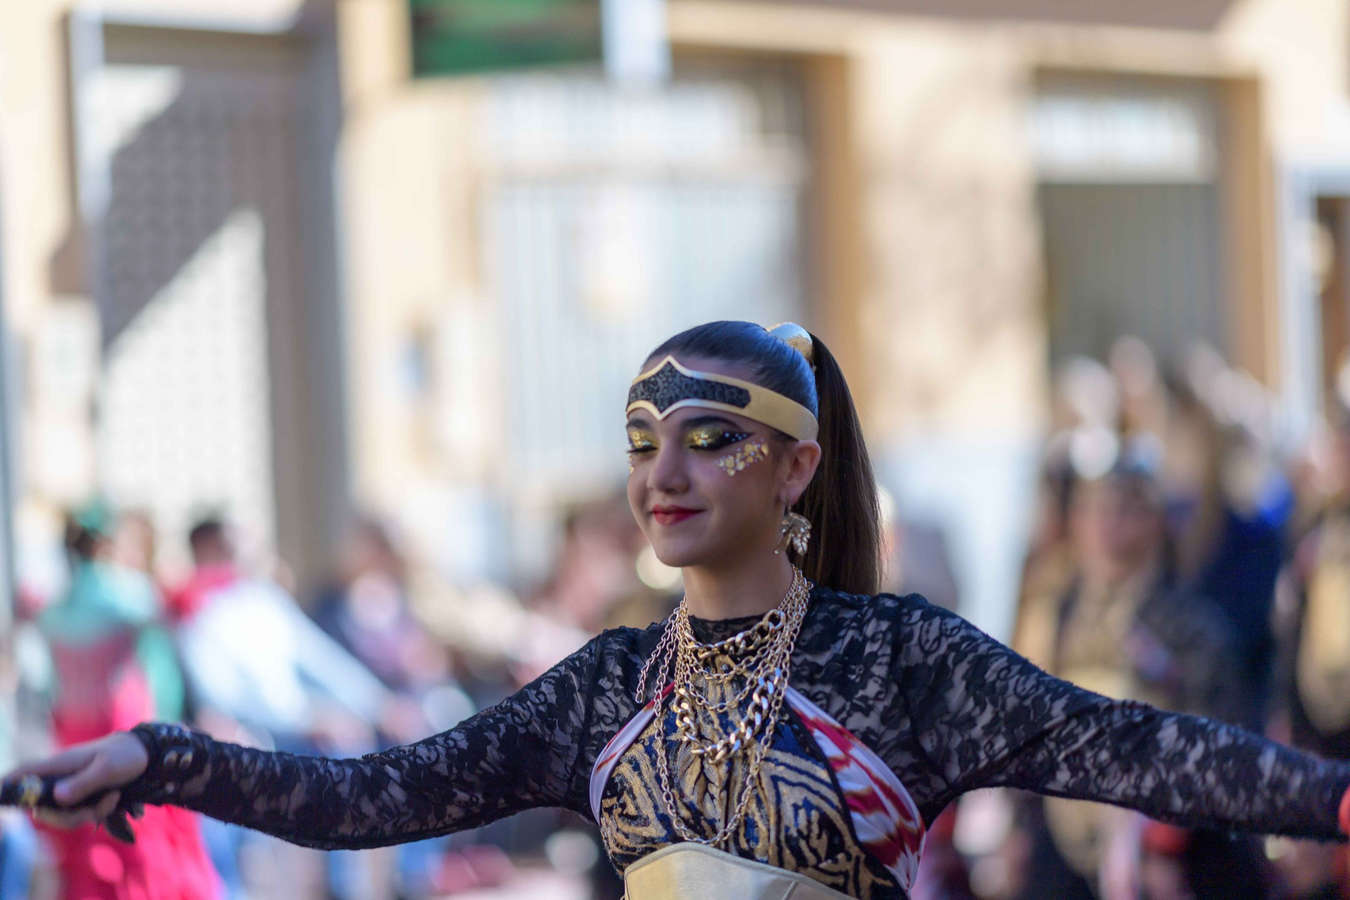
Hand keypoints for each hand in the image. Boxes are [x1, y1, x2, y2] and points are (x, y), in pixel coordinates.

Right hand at [3, 732, 147, 828]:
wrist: (145, 755)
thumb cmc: (125, 755)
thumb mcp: (108, 768)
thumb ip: (84, 782)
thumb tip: (57, 798)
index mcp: (58, 765)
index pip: (22, 773)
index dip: (6, 787)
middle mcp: (58, 779)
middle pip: (41, 809)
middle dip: (66, 818)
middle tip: (92, 811)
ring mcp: (69, 790)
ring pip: (62, 816)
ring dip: (87, 815)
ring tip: (111, 799)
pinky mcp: (80, 798)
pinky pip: (79, 816)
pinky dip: (97, 812)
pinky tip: (114, 799)